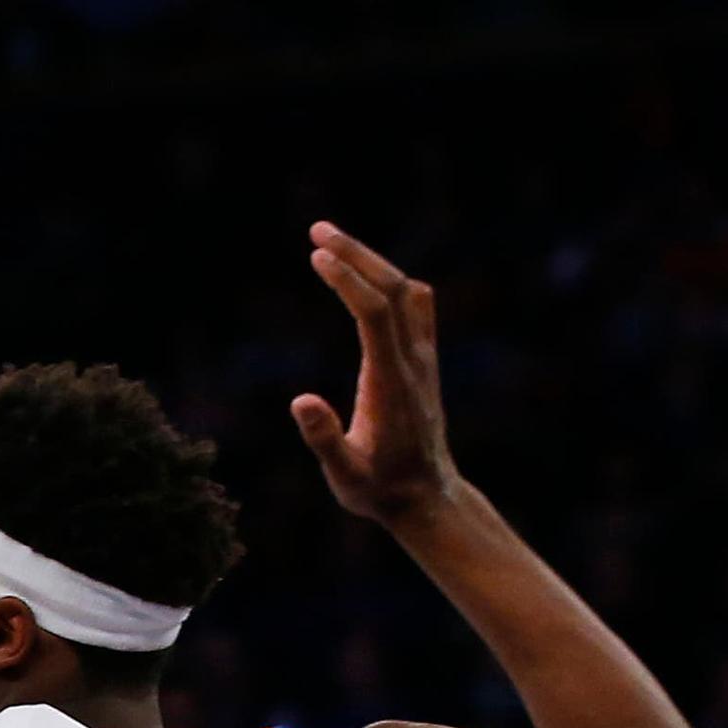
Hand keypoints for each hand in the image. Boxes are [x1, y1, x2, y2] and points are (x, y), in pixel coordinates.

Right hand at [290, 221, 463, 530]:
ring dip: (373, 261)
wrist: (427, 497)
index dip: (348, 280)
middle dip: (357, 255)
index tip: (316, 255)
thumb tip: (299, 401)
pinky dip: (390, 280)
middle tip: (317, 230)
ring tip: (332, 244)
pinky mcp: (423, 360)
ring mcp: (423, 358)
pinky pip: (416, 306)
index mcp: (391, 382)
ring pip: (407, 291)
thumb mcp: (344, 477)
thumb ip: (324, 439)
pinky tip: (367, 275)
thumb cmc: (379, 490)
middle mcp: (413, 361)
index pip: (374, 314)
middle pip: (393, 289)